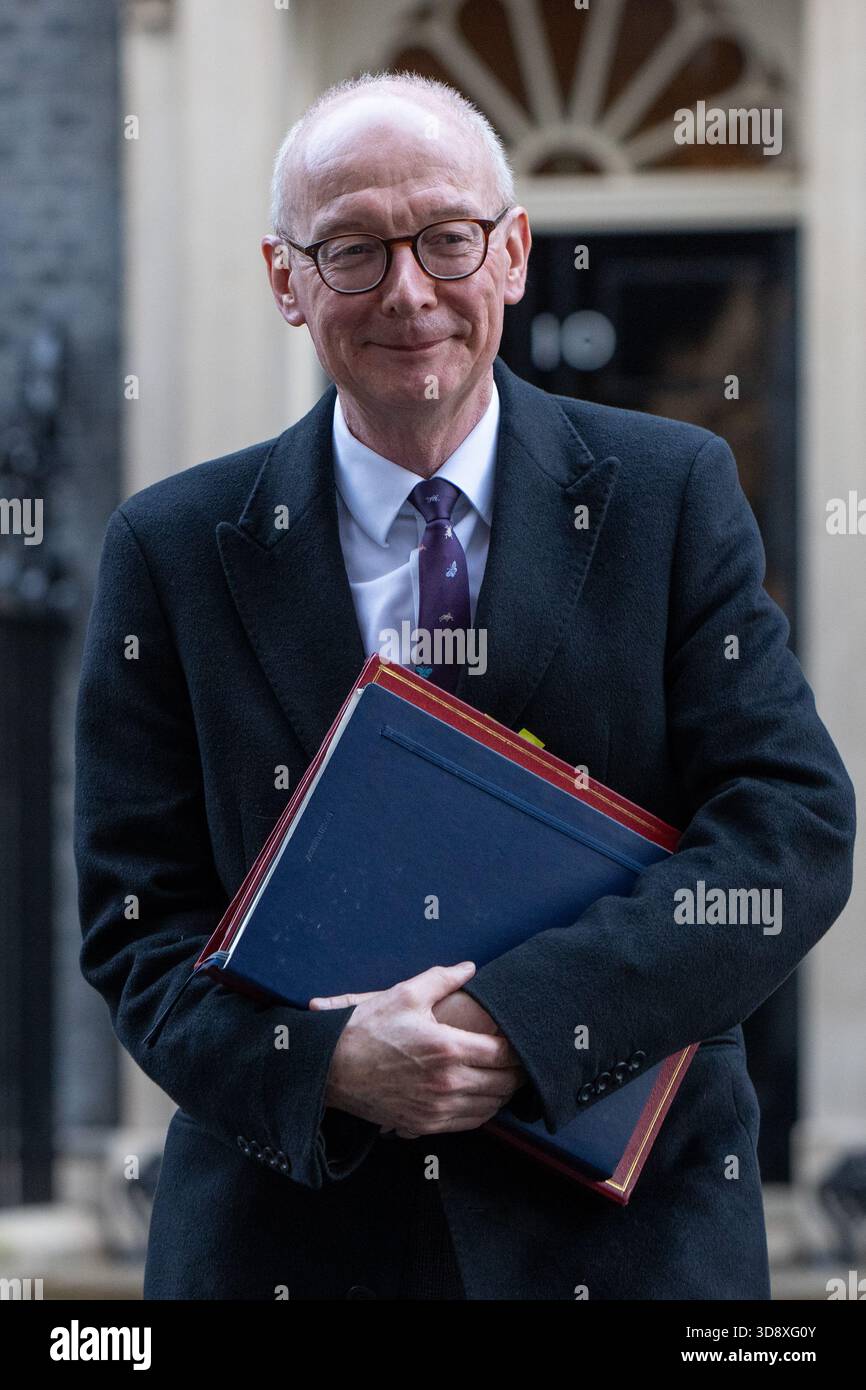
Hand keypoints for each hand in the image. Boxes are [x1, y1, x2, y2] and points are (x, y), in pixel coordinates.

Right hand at [309, 962, 527, 1138]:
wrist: (331, 1069)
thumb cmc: (367, 1029)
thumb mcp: (405, 994)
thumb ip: (442, 979)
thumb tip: (469, 968)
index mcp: (447, 1048)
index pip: (503, 1054)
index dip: (518, 1048)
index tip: (522, 1039)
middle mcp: (448, 1083)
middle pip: (503, 1084)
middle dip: (517, 1072)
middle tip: (521, 1059)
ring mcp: (437, 1108)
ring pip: (490, 1107)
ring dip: (503, 1092)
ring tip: (505, 1076)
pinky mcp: (425, 1124)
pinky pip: (470, 1122)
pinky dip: (484, 1110)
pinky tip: (482, 1095)